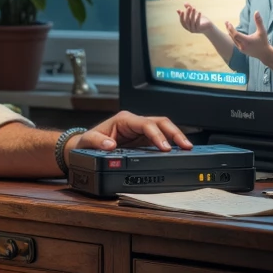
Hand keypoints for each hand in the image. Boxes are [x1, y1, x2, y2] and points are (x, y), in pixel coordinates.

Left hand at [65, 110, 192, 160]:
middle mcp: (134, 123)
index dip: (157, 134)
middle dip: (174, 132)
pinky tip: (178, 152)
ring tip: (187, 148)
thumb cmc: (86, 142)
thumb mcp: (86, 142)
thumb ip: (96, 141)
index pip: (145, 124)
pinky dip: (170, 144)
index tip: (164, 147)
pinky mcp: (142, 141)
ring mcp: (140, 131)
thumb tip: (109, 144)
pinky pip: (160, 139)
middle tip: (185, 145)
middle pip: (159, 122)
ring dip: (176, 137)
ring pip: (163, 129)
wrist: (85, 147)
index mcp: (123, 120)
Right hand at [178, 3, 211, 34]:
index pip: (182, 22)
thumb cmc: (201, 20)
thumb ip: (189, 9)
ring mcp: (195, 30)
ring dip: (192, 14)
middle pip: (186, 21)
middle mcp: (190, 29)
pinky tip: (199, 12)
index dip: (181, 16)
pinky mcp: (200, 29)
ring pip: (192, 21)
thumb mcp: (195, 14)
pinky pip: (198, 22)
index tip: (181, 10)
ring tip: (194, 8)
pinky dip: (198, 17)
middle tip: (189, 7)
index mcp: (187, 26)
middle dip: (187, 14)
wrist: (209, 27)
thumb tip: (185, 3)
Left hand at [226, 12, 270, 59]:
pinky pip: (235, 42)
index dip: (231, 28)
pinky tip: (231, 33)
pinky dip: (232, 37)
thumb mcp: (262, 31)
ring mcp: (241, 49)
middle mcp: (242, 46)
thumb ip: (259, 21)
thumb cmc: (264, 42)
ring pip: (233, 40)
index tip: (228, 23)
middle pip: (232, 36)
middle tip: (226, 22)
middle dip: (229, 29)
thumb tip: (257, 11)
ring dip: (230, 32)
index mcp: (247, 41)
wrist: (264, 54)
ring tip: (228, 26)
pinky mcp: (241, 50)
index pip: (236, 34)